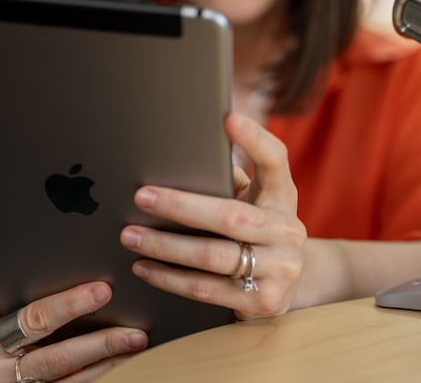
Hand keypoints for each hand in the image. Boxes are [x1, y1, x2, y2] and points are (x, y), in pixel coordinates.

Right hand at [0, 282, 146, 381]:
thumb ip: (24, 315)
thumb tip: (85, 290)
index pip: (33, 320)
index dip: (70, 304)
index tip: (103, 290)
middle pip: (57, 358)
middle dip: (101, 344)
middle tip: (135, 333)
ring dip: (107, 366)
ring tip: (136, 350)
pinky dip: (95, 379)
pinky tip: (119, 369)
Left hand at [120, 112, 306, 319]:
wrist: (289, 283)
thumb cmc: (256, 229)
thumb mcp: (255, 202)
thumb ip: (226, 182)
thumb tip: (173, 159)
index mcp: (282, 196)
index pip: (275, 160)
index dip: (255, 139)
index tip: (228, 118)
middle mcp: (288, 231)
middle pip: (230, 215)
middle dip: (179, 206)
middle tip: (141, 197)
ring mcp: (280, 269)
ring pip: (213, 256)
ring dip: (165, 247)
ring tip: (131, 236)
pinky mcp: (263, 302)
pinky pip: (207, 290)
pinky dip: (170, 279)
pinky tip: (145, 269)